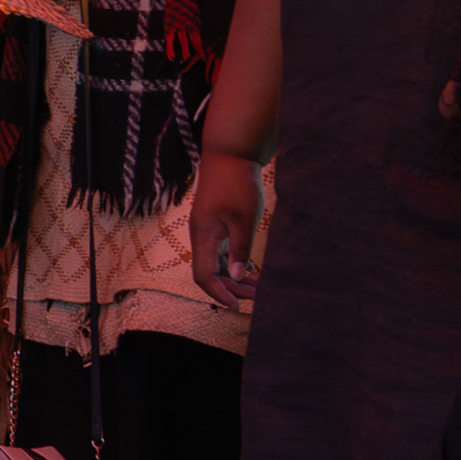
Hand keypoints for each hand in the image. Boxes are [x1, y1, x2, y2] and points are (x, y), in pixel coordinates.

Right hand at [188, 154, 263, 309]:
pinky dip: (235, 263)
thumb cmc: (237, 184)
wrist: (230, 154)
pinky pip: (221, 251)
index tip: (238, 305)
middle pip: (210, 272)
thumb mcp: (244, 219)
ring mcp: (207, 230)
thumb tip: (237, 278)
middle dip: (231, 288)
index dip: (219, 293)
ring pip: (217, 262)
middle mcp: (201, 236)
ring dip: (235, 276)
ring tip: (259, 287)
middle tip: (257, 297)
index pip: (203, 276)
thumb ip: (240, 250)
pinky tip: (252, 268)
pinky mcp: (215, 223)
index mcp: (203, 236)